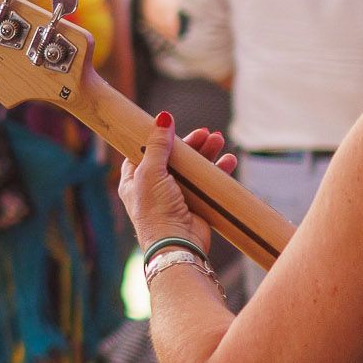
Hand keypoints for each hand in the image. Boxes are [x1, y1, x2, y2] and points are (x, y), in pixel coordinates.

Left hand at [115, 112, 232, 249]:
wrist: (176, 245)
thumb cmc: (156, 211)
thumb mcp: (151, 172)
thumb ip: (158, 145)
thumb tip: (163, 118)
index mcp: (134, 179)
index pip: (144, 151)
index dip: (159, 138)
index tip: (173, 126)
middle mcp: (153, 187)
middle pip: (173, 157)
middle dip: (191, 144)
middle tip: (207, 133)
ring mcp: (175, 196)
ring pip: (192, 168)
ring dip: (206, 154)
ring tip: (219, 141)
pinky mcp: (194, 205)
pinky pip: (207, 183)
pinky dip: (217, 171)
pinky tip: (228, 161)